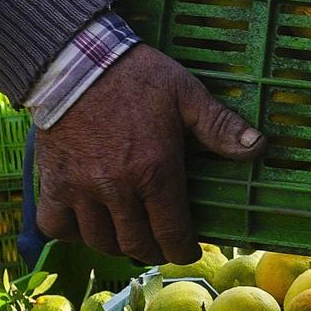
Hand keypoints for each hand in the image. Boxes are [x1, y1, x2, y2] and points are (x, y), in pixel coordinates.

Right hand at [35, 44, 265, 264]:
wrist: (76, 60)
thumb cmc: (137, 76)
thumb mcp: (186, 94)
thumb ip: (220, 126)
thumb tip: (258, 147)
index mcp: (155, 171)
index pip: (171, 234)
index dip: (182, 251)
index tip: (187, 251)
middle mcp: (118, 188)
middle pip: (137, 244)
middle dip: (154, 251)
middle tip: (162, 245)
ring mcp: (80, 188)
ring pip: (100, 241)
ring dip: (118, 245)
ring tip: (130, 235)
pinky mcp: (52, 182)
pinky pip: (58, 226)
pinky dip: (72, 233)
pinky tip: (87, 224)